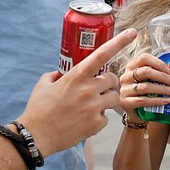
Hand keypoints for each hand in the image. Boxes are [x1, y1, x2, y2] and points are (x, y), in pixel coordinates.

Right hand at [16, 28, 132, 151]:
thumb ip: (55, 75)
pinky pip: (106, 117)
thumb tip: (60, 73)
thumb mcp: (43, 85)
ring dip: (106, 99)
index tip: (132, 33)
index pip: (102, 54)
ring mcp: (94, 107)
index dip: (119, 42)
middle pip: (112, 79)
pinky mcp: (96, 124)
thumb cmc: (38, 110)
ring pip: (114, 97)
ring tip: (92, 105)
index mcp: (75, 76)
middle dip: (108, 83)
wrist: (37, 136)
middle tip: (98, 89)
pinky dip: (98, 119)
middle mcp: (87, 90)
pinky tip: (85, 121)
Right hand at [116, 51, 169, 112]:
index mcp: (133, 65)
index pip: (144, 58)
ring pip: (146, 87)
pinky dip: (157, 100)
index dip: (159, 64)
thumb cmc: (149, 91)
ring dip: (163, 90)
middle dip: (164, 78)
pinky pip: (143, 100)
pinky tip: (168, 101)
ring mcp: (124, 89)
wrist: (138, 112)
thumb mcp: (157, 78)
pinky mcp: (126, 102)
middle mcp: (126, 76)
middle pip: (145, 72)